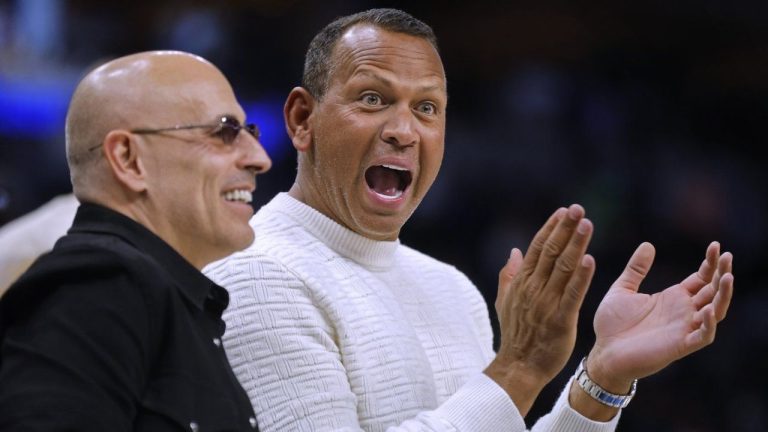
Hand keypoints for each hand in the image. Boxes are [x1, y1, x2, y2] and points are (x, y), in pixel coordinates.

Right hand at [485, 204, 595, 415]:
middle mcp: (533, 288)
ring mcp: (546, 303)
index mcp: (521, 282)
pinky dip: (581, 276)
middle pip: (551, 252)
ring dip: (576, 244)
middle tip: (577, 208)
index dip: (551, 228)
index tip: (563, 211)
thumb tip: (513, 251)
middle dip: (565, 228)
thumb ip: (509, 275)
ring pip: (563, 268)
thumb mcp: (505, 302)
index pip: (537, 248)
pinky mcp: (560, 319)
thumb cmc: (515, 335)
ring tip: (586, 224)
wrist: (518, 366)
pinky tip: (590, 260)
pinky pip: (572, 294)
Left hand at [586, 241, 733, 390]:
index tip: (714, 245)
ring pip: (715, 312)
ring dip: (723, 295)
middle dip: (722, 274)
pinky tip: (708, 309)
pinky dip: (708, 324)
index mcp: (673, 298)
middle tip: (727, 256)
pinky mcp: (679, 345)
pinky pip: (702, 336)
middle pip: (713, 291)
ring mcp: (683, 329)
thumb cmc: (612, 325)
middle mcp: (683, 312)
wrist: (603, 352)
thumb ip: (636, 269)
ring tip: (727, 276)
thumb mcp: (622, 290)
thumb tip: (648, 244)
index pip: (701, 278)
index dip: (710, 264)